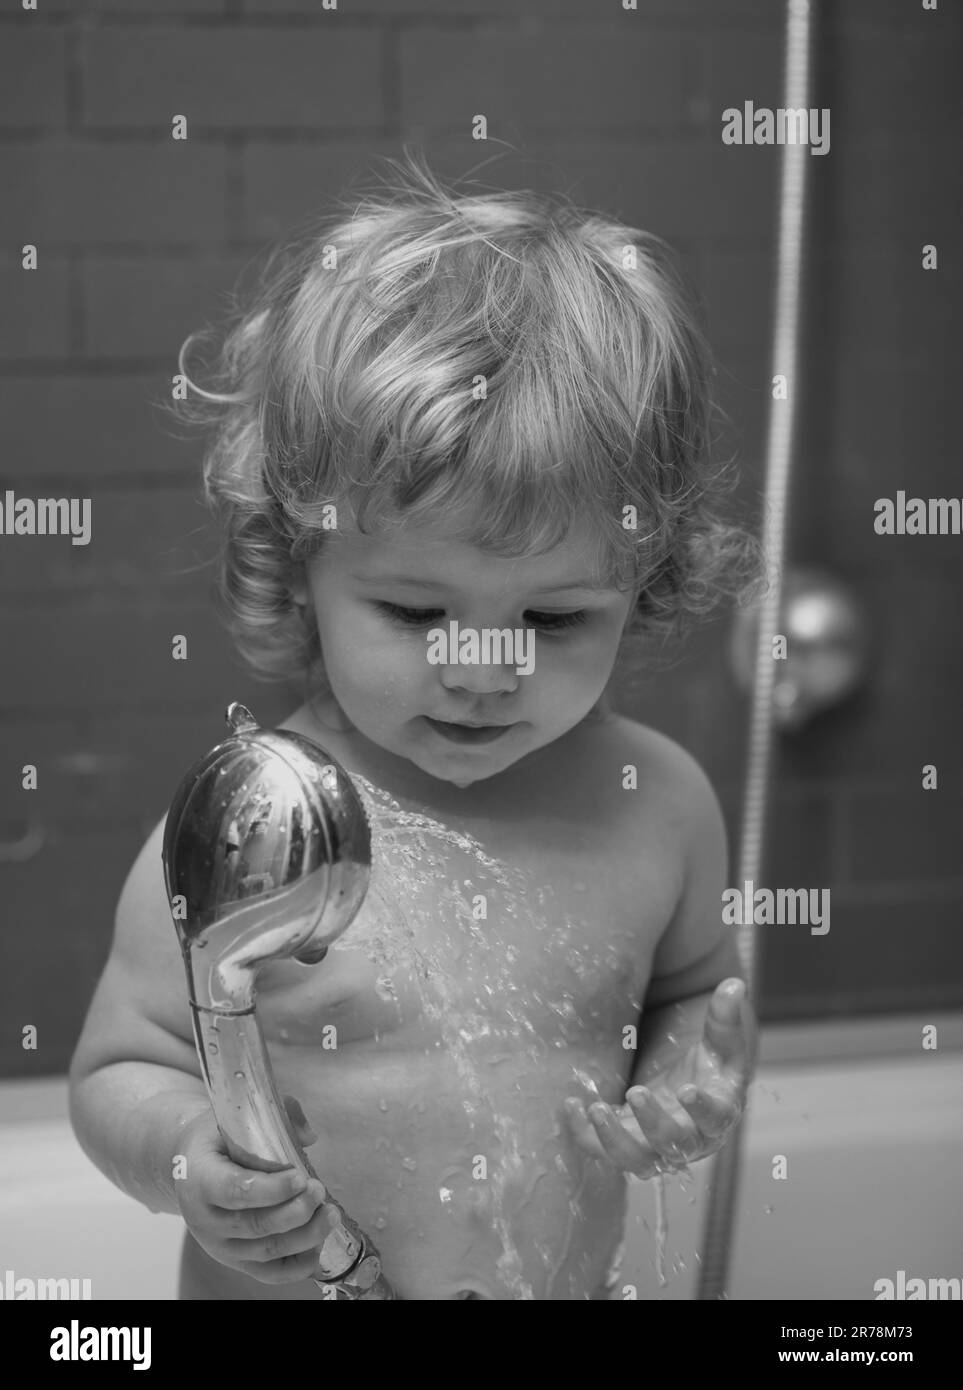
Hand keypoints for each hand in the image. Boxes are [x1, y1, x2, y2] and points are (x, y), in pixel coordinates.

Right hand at [174, 1100, 340, 1284]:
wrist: (188, 1167)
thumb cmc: (215, 1140)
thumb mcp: (233, 1117)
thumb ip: (274, 1116)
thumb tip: (309, 1135)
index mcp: (200, 1179)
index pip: (235, 1191)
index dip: (272, 1189)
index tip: (301, 1177)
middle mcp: (205, 1219)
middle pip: (255, 1225)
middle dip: (295, 1211)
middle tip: (319, 1190)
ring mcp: (219, 1246)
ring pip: (266, 1251)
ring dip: (305, 1236)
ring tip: (330, 1214)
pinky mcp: (235, 1261)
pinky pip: (269, 1273)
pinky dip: (298, 1265)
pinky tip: (318, 1242)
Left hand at [564, 978, 752, 1177]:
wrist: (684, 1088)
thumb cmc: (707, 1067)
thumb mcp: (719, 1042)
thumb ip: (725, 1017)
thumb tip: (734, 984)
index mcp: (718, 1115)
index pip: (716, 1119)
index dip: (703, 1109)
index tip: (688, 1090)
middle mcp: (689, 1140)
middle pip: (674, 1145)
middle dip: (654, 1123)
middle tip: (636, 1092)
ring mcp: (655, 1148)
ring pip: (637, 1161)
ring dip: (615, 1139)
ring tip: (596, 1108)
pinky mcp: (626, 1145)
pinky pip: (603, 1151)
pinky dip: (586, 1136)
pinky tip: (573, 1106)